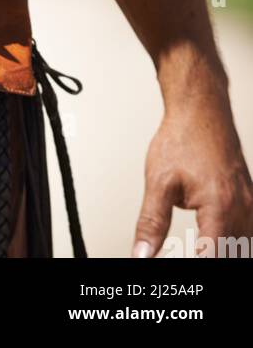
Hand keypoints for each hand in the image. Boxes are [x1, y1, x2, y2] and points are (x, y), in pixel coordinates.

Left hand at [132, 85, 252, 257]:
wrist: (201, 110)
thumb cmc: (182, 138)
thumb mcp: (158, 182)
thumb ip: (151, 223)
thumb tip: (140, 254)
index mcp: (221, 207)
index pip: (212, 259)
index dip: (196, 269)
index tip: (180, 273)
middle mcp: (243, 209)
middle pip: (231, 255)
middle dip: (210, 261)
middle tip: (182, 256)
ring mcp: (250, 206)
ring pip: (243, 247)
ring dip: (222, 253)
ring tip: (196, 252)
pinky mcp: (250, 201)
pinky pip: (247, 233)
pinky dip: (233, 243)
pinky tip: (216, 245)